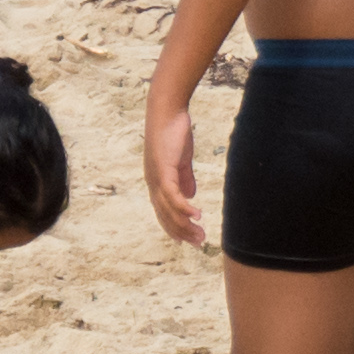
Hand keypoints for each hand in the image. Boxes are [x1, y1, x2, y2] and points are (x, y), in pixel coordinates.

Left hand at [144, 107, 203, 244]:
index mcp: (156, 182)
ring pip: (169, 209)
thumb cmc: (174, 133)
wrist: (167, 111)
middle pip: (166, 216)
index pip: (164, 212)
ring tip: (200, 234)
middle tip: (199, 241)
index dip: (174, 228)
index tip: (188, 240)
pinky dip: (184, 207)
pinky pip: (172, 195)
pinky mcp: (163, 170)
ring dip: (185, 224)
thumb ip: (185, 178)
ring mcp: (156, 177)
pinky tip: (197, 215)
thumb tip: (190, 196)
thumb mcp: (181, 160)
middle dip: (182, 231)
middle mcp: (153, 183)